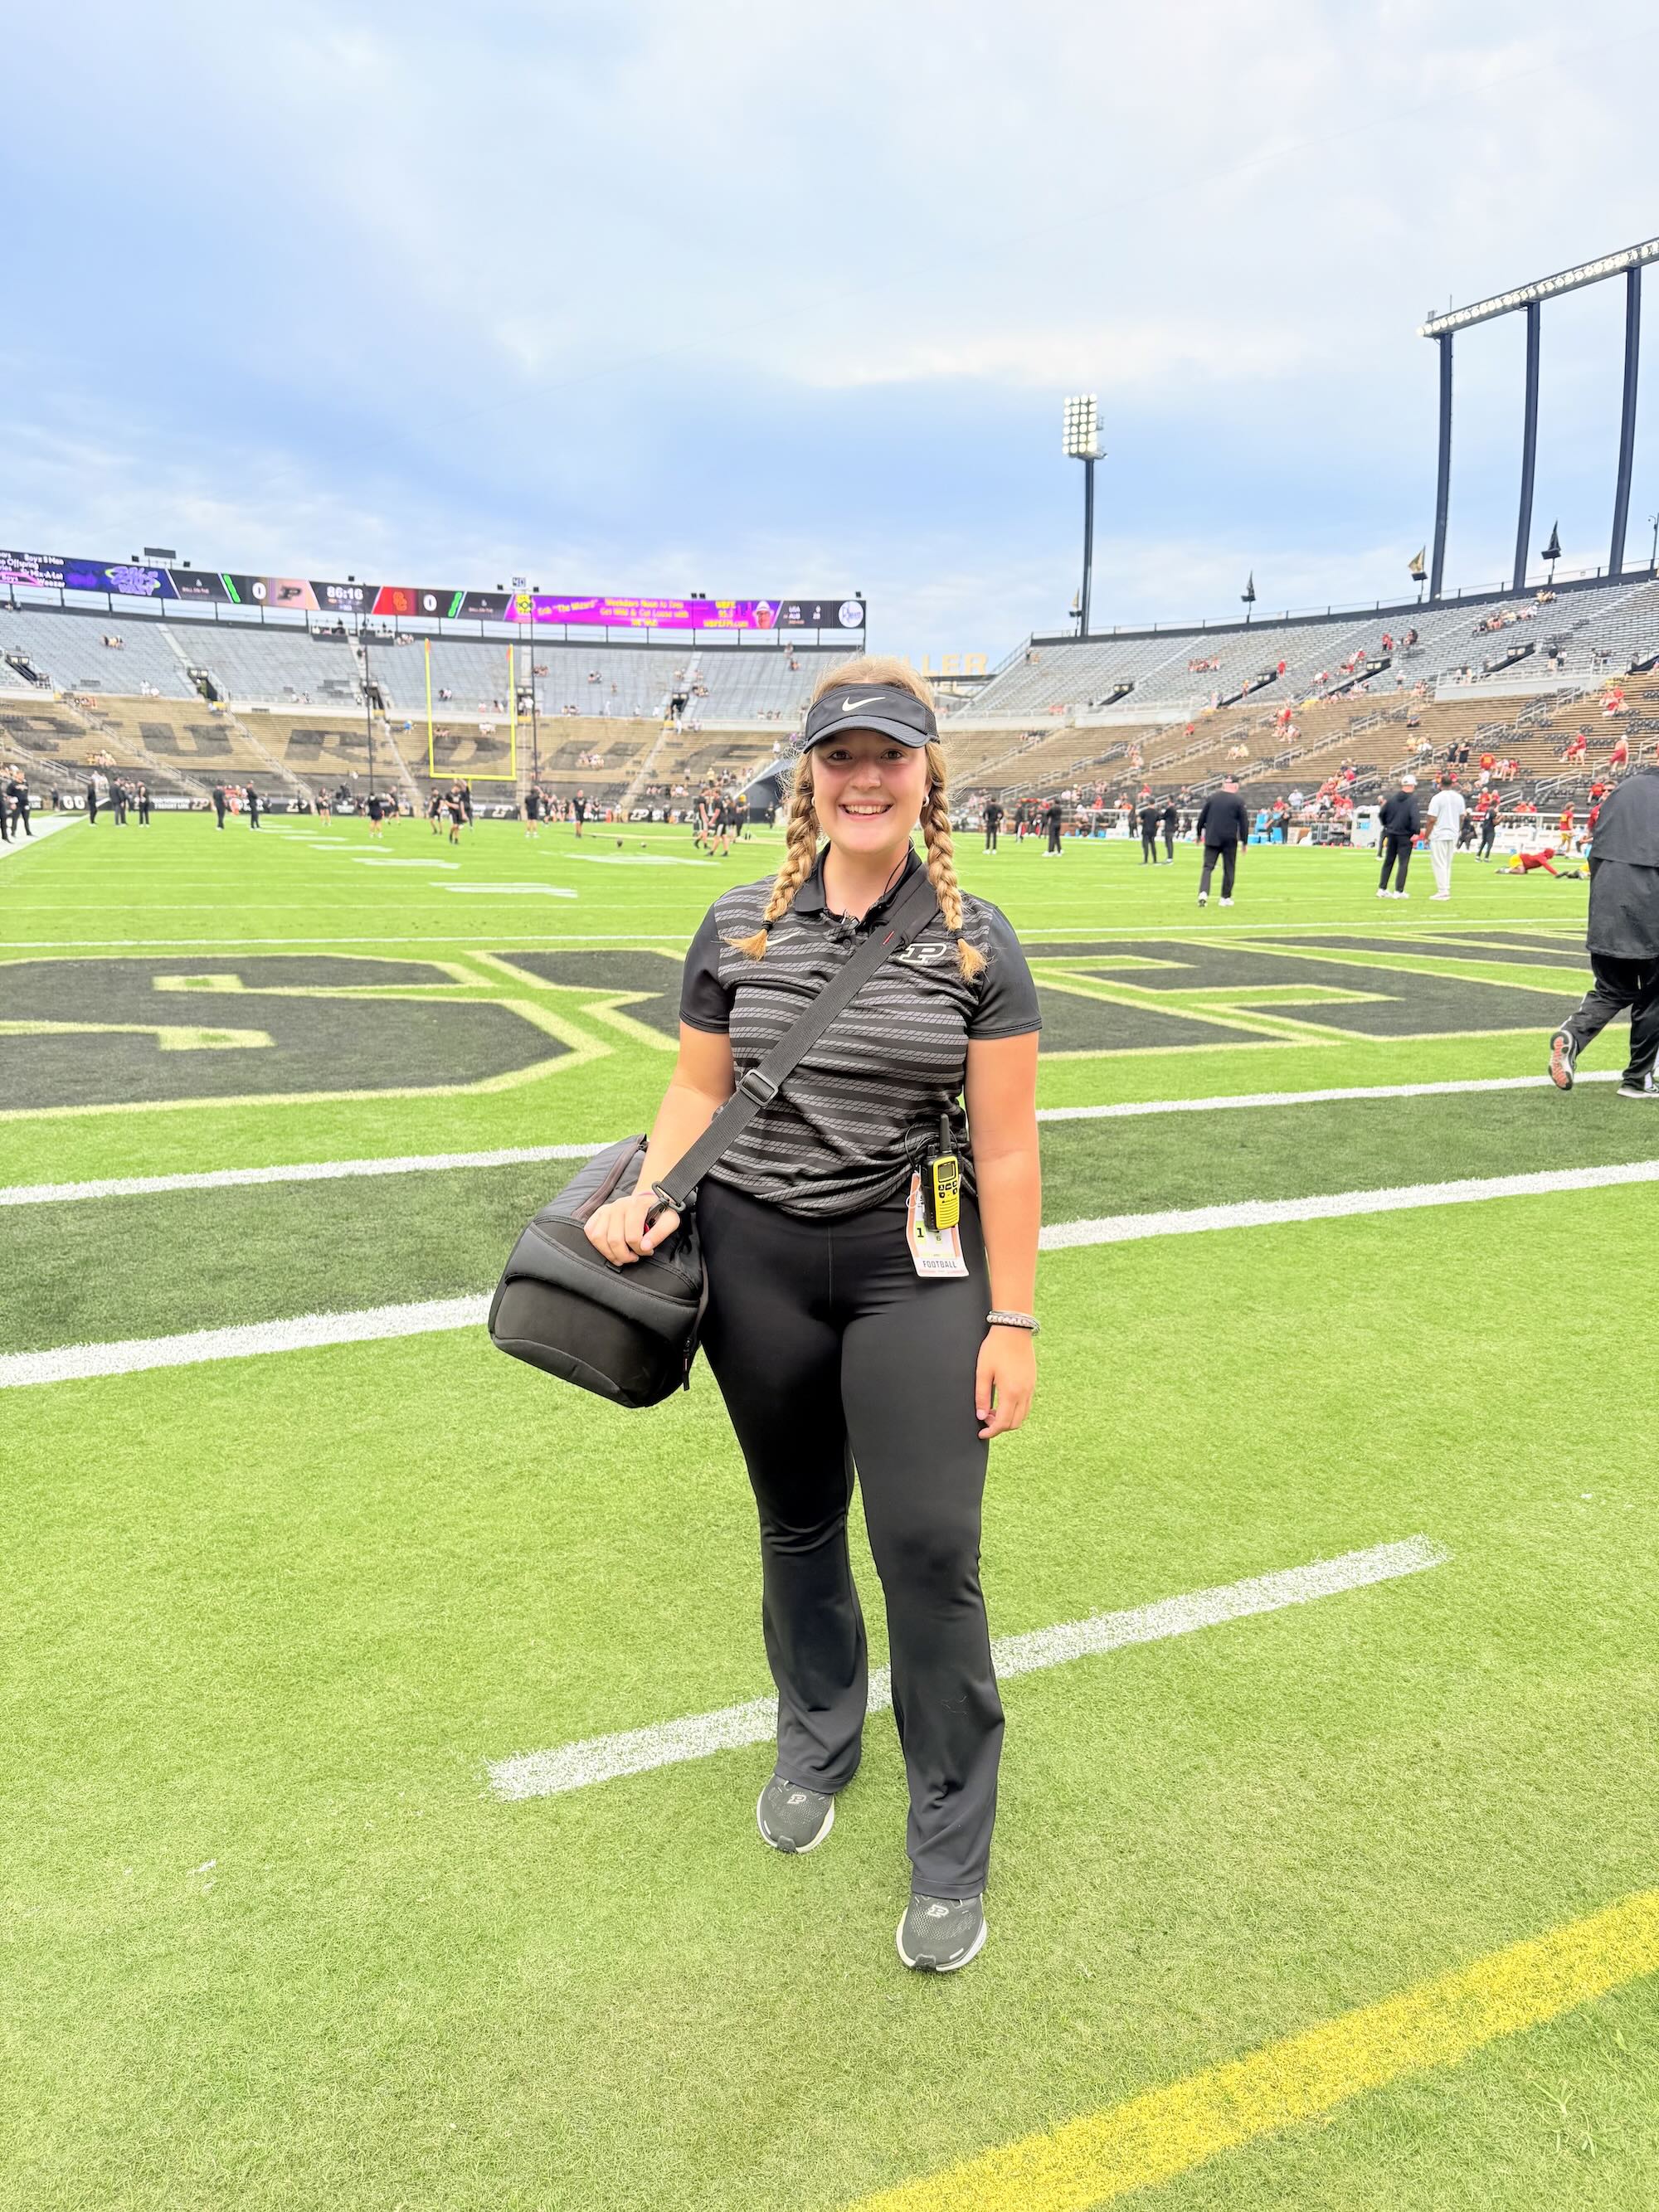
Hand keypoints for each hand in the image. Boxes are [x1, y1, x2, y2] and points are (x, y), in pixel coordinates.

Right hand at [583, 1191, 679, 1266]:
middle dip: (624, 1255)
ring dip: (610, 1253)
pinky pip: (590, 1231)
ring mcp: (607, 1208)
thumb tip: (645, 1247)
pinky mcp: (599, 1213)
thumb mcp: (670, 1221)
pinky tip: (609, 1248)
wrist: (649, 1200)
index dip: (640, 1250)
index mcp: (637, 1205)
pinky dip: (597, 1244)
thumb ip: (660, 1233)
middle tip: (634, 1257)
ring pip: (599, 1237)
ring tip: (621, 1256)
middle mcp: (619, 1205)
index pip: (632, 1236)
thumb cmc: (660, 1212)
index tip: (648, 1251)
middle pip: (614, 1240)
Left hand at [976, 1325, 1035, 1440]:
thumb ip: (981, 1396)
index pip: (1003, 1423)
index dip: (991, 1431)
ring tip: (992, 1411)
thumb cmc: (995, 1349)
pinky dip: (1016, 1410)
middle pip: (1015, 1423)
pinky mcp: (1032, 1382)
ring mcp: (1031, 1388)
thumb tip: (981, 1416)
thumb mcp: (982, 1372)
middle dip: (999, 1427)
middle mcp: (1024, 1393)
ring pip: (1023, 1415)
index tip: (981, 1433)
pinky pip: (1026, 1405)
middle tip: (984, 1419)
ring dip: (1008, 1419)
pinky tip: (1003, 1402)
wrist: (1014, 1330)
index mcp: (1011, 1392)